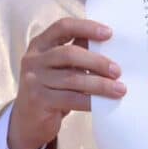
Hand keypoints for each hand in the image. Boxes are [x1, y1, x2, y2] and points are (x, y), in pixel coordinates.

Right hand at [7, 17, 124, 148]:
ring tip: (119, 89)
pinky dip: (90, 101)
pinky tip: (103, 103)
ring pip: (72, 78)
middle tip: (117, 71)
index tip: (109, 33)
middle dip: (97, 61)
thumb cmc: (51, 89)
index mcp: (40, 44)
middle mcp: (33, 59)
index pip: (63, 27)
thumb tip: (109, 45)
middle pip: (69, 54)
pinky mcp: (38, 100)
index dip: (86, 27)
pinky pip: (70, 99)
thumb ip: (78, 53)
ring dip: (99, 84)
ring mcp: (34, 80)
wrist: (28, 121)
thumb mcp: (60, 67)